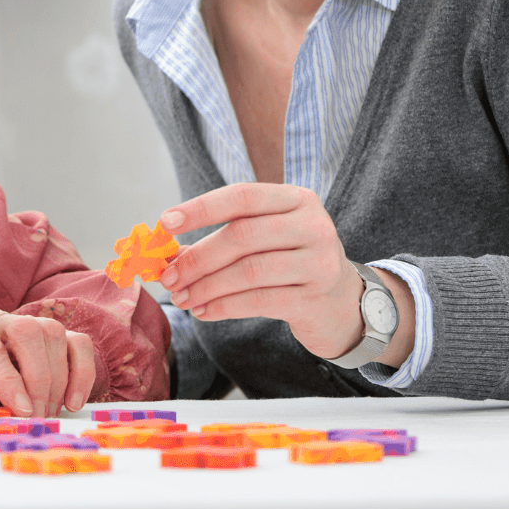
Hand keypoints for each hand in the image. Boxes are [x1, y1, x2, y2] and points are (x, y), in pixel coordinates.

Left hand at [0, 310, 95, 417]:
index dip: (8, 380)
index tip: (22, 411)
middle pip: (26, 331)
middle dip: (37, 378)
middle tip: (36, 416)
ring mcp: (27, 323)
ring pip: (52, 333)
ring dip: (57, 379)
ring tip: (48, 413)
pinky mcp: (52, 335)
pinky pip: (77, 342)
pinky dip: (82, 372)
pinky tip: (73, 402)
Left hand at [158, 183, 370, 360]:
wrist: (343, 301)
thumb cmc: (290, 260)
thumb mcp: (265, 236)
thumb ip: (225, 235)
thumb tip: (169, 251)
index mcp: (295, 198)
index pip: (241, 196)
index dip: (201, 209)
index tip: (165, 222)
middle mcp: (312, 225)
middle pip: (242, 236)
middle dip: (198, 257)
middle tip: (168, 276)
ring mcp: (318, 261)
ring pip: (249, 271)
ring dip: (206, 286)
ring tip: (181, 297)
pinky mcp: (315, 297)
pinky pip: (260, 301)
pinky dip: (225, 306)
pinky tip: (203, 311)